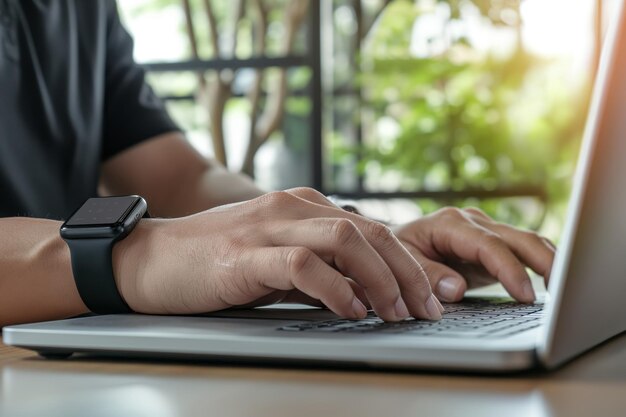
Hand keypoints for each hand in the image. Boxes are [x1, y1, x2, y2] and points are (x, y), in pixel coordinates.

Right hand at [113, 188, 443, 321]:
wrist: (153, 259)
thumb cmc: (217, 263)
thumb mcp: (278, 261)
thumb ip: (319, 269)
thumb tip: (364, 293)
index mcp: (304, 208)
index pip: (372, 229)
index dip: (411, 260)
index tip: (436, 291)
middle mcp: (293, 208)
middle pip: (369, 231)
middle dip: (409, 271)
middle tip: (429, 308)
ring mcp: (269, 226)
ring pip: (344, 239)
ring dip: (380, 278)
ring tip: (397, 312)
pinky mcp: (246, 253)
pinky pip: (302, 264)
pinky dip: (334, 287)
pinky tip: (351, 310)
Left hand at [392, 207, 555, 302]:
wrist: (393, 244)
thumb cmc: (395, 252)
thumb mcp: (400, 262)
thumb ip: (425, 274)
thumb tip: (455, 288)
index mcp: (450, 223)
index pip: (488, 245)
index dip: (510, 269)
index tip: (525, 295)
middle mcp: (473, 222)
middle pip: (518, 238)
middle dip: (543, 261)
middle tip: (562, 290)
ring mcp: (486, 231)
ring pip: (527, 241)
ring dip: (549, 261)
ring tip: (565, 288)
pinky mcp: (493, 244)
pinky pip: (523, 251)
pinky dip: (541, 264)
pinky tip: (553, 283)